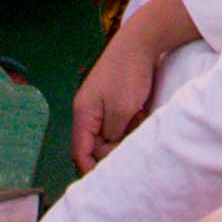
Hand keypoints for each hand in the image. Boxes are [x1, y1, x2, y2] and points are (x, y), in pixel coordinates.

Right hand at [70, 31, 168, 168]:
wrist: (142, 41)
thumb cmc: (128, 75)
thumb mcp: (121, 112)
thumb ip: (112, 136)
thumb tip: (107, 151)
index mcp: (83, 114)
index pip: (79, 151)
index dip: (90, 168)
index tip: (107, 180)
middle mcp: (88, 111)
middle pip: (95, 145)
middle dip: (113, 149)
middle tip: (132, 142)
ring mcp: (101, 105)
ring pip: (110, 134)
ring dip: (125, 135)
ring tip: (139, 121)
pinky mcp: (115, 99)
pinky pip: (120, 122)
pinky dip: (130, 123)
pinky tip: (141, 112)